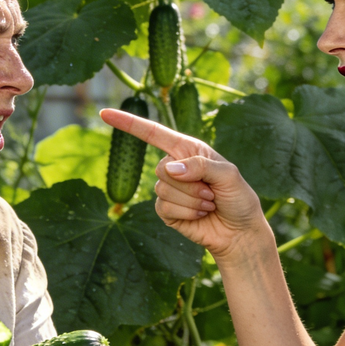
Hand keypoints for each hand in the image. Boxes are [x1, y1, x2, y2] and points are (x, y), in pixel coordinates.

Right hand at [99, 109, 269, 257]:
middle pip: (161, 169)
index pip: (153, 133)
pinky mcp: (167, 211)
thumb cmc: (238, 198)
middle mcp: (175, 166)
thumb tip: (169, 169)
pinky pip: (164, 208)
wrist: (239, 231)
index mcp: (188, 149)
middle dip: (190, 184)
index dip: (129, 123)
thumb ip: (200, 166)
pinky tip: (200, 215)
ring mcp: (168, 189)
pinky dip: (186, 212)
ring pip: (163, 190)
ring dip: (192, 200)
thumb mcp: (228, 174)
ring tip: (209, 204)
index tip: (105, 114)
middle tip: (211, 192)